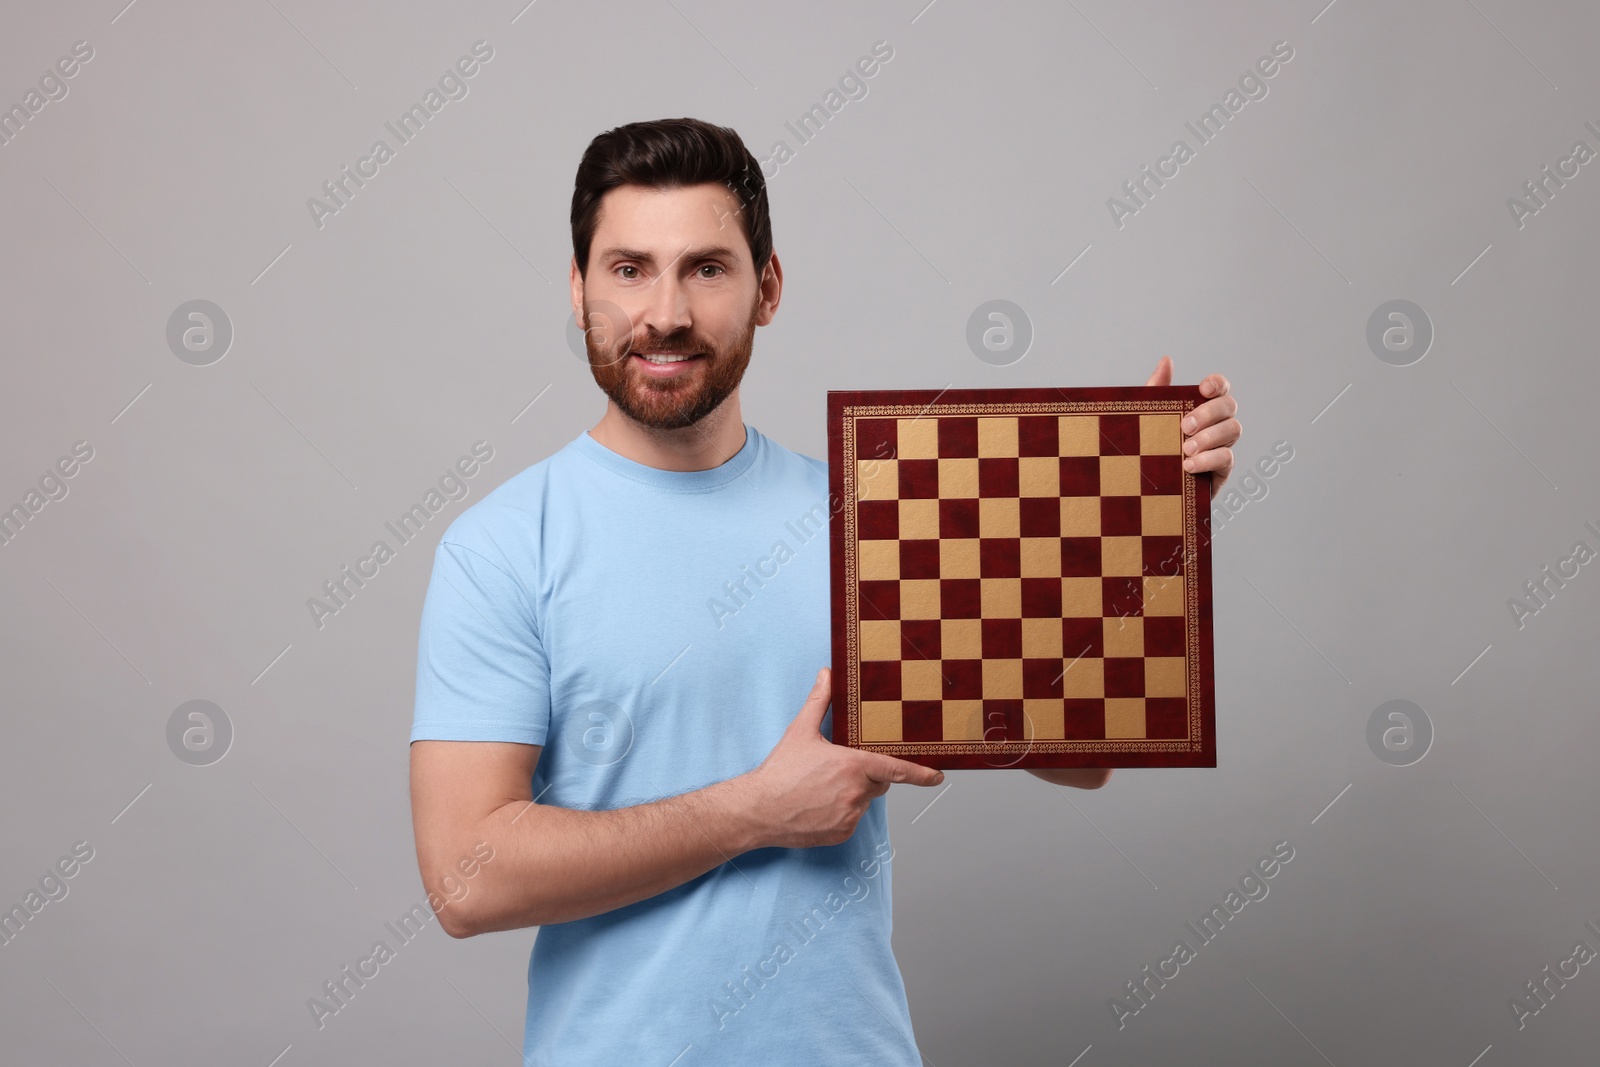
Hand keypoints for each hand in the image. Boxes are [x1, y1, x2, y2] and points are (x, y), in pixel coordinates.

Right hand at [741, 668, 943, 848]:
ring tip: (822, 789)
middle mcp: (856, 793)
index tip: (938, 776)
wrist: (758, 810)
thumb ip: (820, 701)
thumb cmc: (779, 772)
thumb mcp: (800, 731)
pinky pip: (852, 819)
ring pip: (864, 802)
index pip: (896, 769)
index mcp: (852, 765)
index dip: (921, 773)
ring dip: (853, 794)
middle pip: (879, 783)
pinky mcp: (842, 833)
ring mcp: (850, 816)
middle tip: (839, 770)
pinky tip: (819, 805)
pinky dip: (842, 812)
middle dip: (867, 775)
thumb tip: (827, 674)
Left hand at [1145, 355, 1239, 489]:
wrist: (1145, 490)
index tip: (1203, 389)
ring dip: (1210, 436)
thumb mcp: (1148, 419)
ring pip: (1234, 429)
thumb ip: (1157, 390)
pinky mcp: (1222, 471)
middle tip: (1184, 426)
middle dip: (1209, 413)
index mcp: (1201, 408)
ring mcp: (1222, 446)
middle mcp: (1216, 424)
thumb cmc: (1150, 449)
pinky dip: (1209, 459)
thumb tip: (1167, 360)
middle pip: (1229, 406)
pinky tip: (1189, 465)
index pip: (1220, 388)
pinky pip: (1227, 458)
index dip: (1218, 384)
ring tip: (1186, 449)